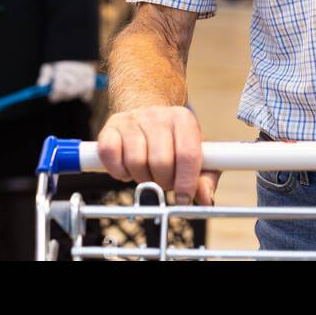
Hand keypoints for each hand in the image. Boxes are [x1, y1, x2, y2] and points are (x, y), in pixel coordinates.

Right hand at [97, 105, 218, 204]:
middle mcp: (157, 115)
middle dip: (163, 182)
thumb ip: (205, 178)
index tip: (184, 198)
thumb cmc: (174, 142)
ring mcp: (132, 120)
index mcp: (183, 119)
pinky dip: (119, 171)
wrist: (147, 117)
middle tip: (164, 182)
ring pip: (136, 161)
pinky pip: (110, 155)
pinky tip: (128, 169)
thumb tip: (206, 199)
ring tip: (147, 173)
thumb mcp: (197, 155)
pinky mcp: (110, 128)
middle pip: (161, 161)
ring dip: (142, 178)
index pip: (187, 154)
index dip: (186, 182)